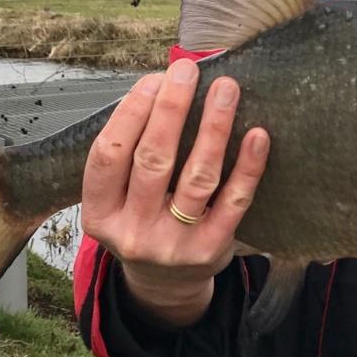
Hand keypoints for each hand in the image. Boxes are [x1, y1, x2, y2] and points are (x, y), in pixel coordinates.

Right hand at [80, 58, 269, 327]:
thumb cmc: (141, 221)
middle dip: (172, 109)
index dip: (130, 113)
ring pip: (197, 178)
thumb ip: (132, 150)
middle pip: (153, 161)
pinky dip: (247, 167)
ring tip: (226, 89)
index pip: (109, 155)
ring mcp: (174, 244)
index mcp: (100, 214)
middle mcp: (133, 232)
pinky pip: (234, 202)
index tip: (154, 79)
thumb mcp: (117, 198)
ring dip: (214, 128)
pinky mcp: (212, 250)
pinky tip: (257, 134)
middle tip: (188, 70)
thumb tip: (164, 85)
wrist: (165, 286)